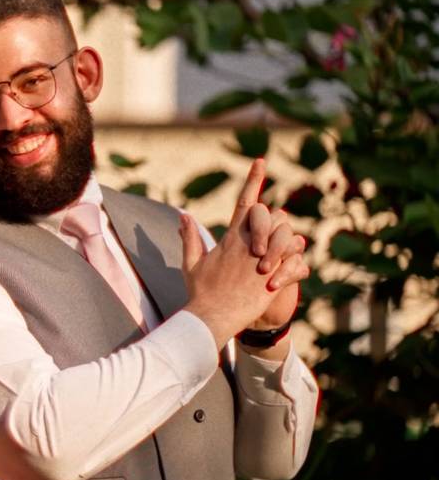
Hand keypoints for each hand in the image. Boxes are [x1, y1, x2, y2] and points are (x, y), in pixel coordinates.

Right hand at [179, 159, 307, 349]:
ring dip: (289, 243)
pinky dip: (296, 266)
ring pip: (288, 237)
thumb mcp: (190, 263)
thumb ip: (189, 238)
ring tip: (282, 256)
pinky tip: (288, 274)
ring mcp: (262, 262)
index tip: (261, 161)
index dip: (253, 180)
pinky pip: (295, 264)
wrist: (210, 318)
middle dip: (277, 220)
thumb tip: (183, 216)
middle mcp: (248, 246)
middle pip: (272, 216)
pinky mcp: (272, 280)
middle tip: (273, 234)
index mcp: (230, 239)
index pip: (245, 203)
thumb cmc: (199, 293)